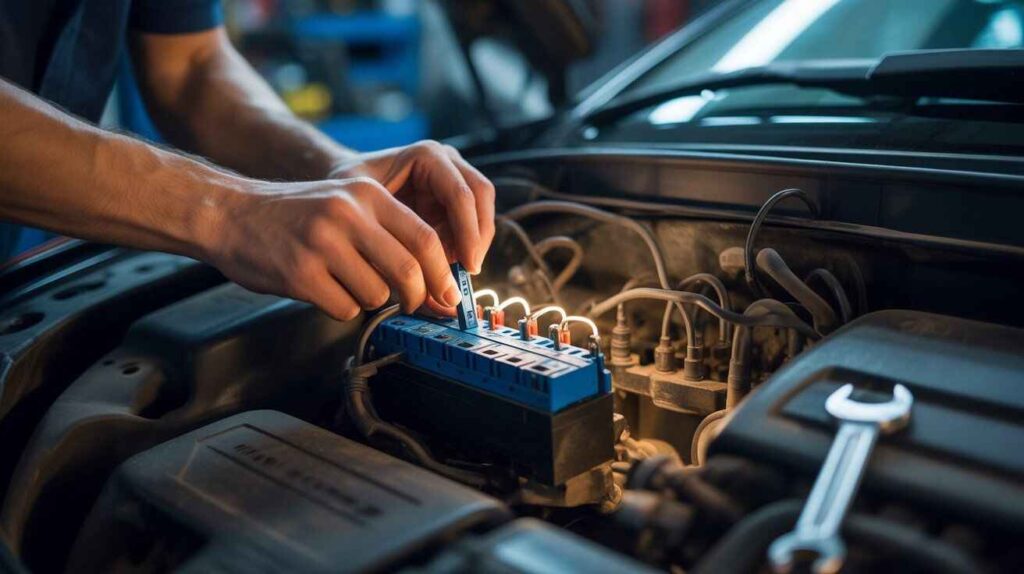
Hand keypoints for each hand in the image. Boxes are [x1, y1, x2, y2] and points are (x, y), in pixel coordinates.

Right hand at [204, 175, 471, 319]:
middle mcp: (347, 215)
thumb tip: (432, 280)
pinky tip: (323, 290)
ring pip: (377, 293)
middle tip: (415, 305)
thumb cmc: (294, 215)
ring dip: (371, 299)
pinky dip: (342, 308)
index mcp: (366, 194)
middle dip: (419, 297)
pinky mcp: (300, 273)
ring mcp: (322, 244)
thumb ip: (386, 232)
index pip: (425, 238)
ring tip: (348, 284)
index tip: (449, 294)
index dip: (444, 272)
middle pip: (409, 270)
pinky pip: (344, 307)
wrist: (229, 213)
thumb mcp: (345, 203)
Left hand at [327, 141, 495, 273]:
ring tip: (455, 275)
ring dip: (475, 245)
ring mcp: (455, 177)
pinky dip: (465, 248)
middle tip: (468, 274)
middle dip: (477, 239)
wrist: (343, 193)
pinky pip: (472, 223)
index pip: (460, 194)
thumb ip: (394, 246)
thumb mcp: (363, 217)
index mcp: (426, 156)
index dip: (468, 232)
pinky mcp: (455, 199)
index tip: (467, 267)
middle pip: (481, 197)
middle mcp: (447, 162)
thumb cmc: (348, 201)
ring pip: (483, 211)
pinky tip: (448, 269)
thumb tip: (419, 285)